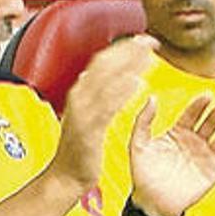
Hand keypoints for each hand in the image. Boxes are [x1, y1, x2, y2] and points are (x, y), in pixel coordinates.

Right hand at [53, 34, 162, 189]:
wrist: (66, 176)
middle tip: (148, 41)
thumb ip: (93, 94)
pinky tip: (136, 85)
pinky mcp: (88, 129)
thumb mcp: (85, 114)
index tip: (140, 39)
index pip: (101, 61)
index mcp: (79, 92)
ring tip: (148, 57)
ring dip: (129, 67)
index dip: (122, 48)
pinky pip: (107, 107)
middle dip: (128, 51)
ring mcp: (82, 112)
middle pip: (104, 65)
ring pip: (107, 82)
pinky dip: (121, 93)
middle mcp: (79, 97)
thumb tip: (100, 75)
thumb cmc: (78, 148)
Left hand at [128, 94, 214, 215]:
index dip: (199, 104)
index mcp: (177, 133)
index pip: (192, 114)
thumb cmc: (143, 175)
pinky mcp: (214, 171)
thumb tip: (152, 98)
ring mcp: (205, 156)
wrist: (152, 203)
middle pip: (210, 122)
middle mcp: (194, 142)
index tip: (207, 95)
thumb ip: (143, 120)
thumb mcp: (138, 144)